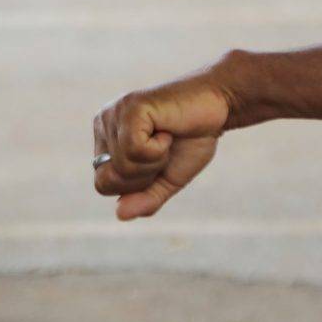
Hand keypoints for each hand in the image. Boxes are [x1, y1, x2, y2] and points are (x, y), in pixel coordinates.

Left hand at [93, 72, 232, 219]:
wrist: (218, 107)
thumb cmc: (192, 139)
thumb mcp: (168, 179)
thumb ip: (146, 198)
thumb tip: (120, 215)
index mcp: (107, 141)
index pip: (103, 185)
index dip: (135, 186)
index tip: (158, 161)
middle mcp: (104, 124)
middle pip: (106, 179)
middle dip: (142, 176)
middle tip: (163, 150)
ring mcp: (114, 114)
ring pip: (122, 166)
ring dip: (154, 161)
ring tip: (166, 137)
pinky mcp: (130, 107)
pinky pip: (133, 150)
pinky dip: (158, 149)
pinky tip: (167, 129)